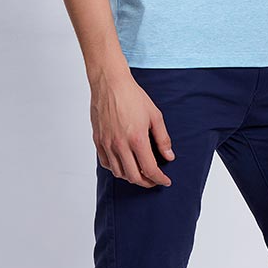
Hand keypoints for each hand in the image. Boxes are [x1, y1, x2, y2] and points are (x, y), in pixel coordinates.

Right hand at [89, 64, 174, 186]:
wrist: (110, 84)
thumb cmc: (133, 97)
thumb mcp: (155, 116)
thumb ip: (163, 138)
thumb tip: (169, 156)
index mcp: (137, 139)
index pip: (150, 169)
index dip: (159, 179)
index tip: (165, 181)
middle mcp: (120, 145)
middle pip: (134, 176)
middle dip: (146, 182)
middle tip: (154, 180)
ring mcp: (107, 144)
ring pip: (119, 172)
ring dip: (131, 177)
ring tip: (140, 173)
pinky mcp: (98, 141)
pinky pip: (106, 164)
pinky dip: (117, 169)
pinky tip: (124, 164)